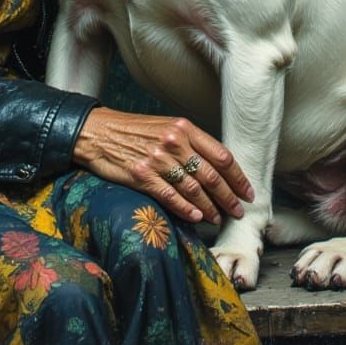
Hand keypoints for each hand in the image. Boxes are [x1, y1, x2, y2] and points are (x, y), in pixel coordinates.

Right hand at [72, 108, 254, 224]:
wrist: (99, 132)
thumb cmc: (134, 131)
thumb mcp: (165, 127)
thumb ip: (190, 143)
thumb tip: (216, 168)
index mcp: (183, 128)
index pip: (221, 155)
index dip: (238, 177)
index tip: (247, 191)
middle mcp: (174, 142)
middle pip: (211, 176)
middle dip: (229, 197)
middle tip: (237, 211)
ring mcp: (158, 160)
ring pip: (194, 190)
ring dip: (210, 208)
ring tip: (218, 218)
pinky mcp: (143, 176)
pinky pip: (171, 197)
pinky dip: (187, 210)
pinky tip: (197, 217)